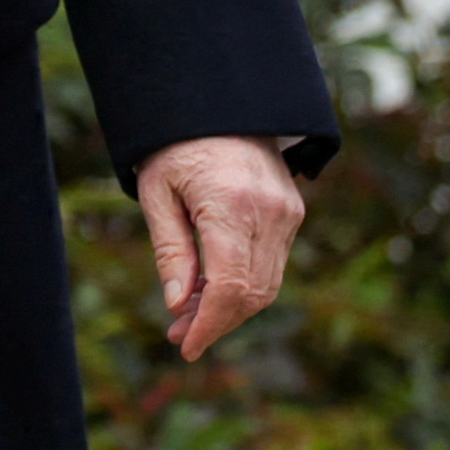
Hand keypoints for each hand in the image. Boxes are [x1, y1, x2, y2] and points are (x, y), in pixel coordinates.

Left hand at [135, 134, 303, 360]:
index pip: (231, 287)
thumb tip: (177, 304)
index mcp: (231, 205)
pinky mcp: (292, 212)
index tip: (186, 347)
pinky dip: (246, 285)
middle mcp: (269, 212)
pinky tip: (211, 288)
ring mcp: (287, 213)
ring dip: (231, 308)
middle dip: (216, 322)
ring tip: (189, 314)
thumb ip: (170, 251)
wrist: (221, 102)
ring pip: (267, 285)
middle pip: (252, 294)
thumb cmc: (176, 145)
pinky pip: (272, 264)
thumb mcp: (157, 193)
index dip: (209, 325)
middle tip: (178, 333)